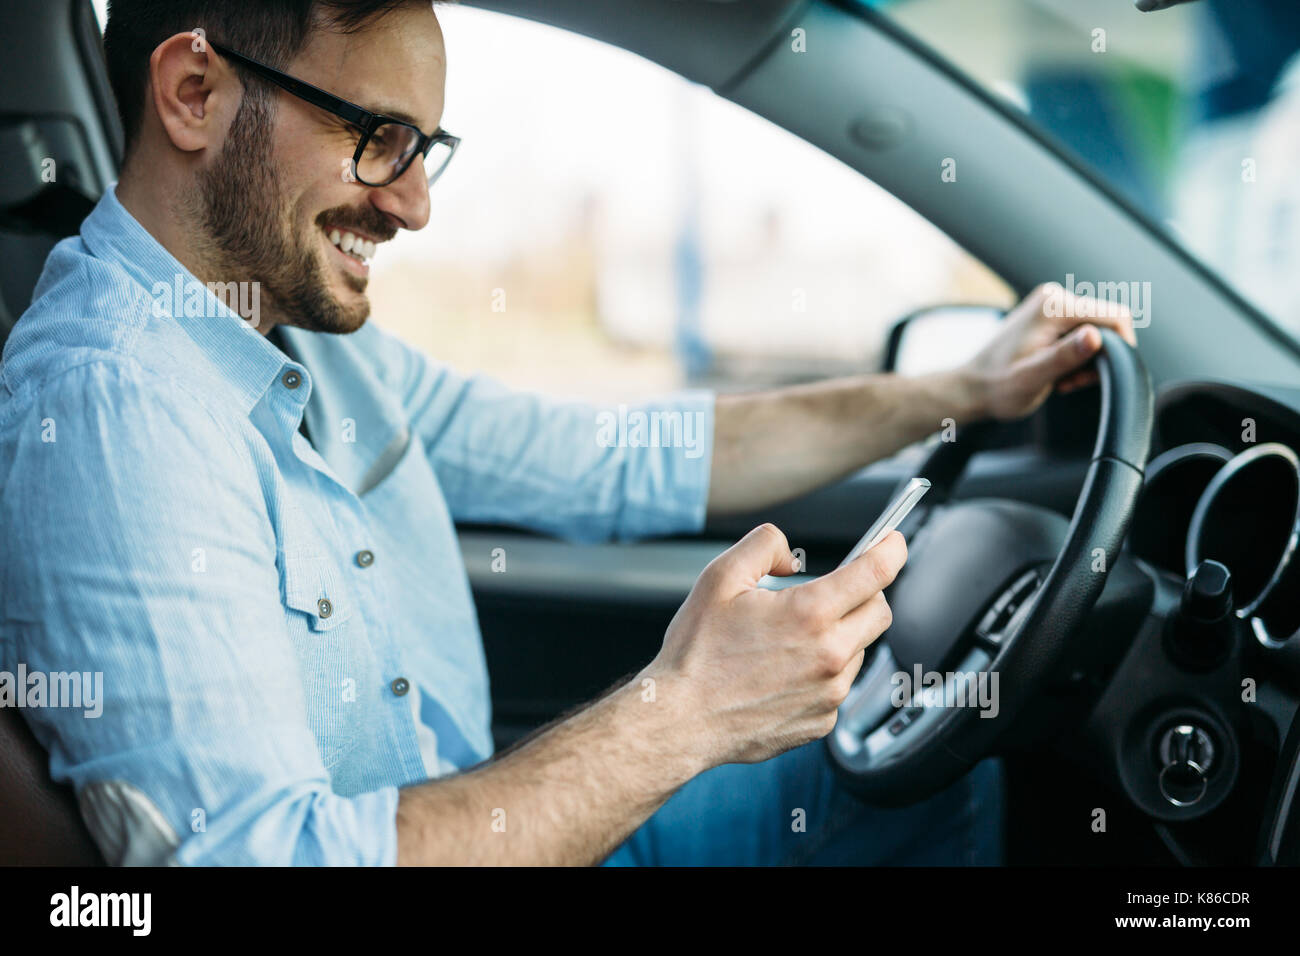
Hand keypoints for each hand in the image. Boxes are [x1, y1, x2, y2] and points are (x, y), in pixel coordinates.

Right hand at [648, 523, 905, 767]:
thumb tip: (792, 556)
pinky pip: (837, 686)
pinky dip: (821, 673)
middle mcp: (829, 656)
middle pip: (879, 612)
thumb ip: (763, 546)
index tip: (893, 541)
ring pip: (858, 650)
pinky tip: (782, 672)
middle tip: (831, 592)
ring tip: (788, 640)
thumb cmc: (696, 653)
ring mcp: (829, 693)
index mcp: (809, 614)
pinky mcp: (822, 721)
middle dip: (864, 594)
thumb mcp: (719, 578)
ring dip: (839, 636)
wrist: (681, 720)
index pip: (875, 573)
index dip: (891, 549)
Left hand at [962, 282, 1137, 420]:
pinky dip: (1077, 354)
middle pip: (1108, 323)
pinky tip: (1057, 370)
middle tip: (1071, 381)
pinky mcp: (1051, 314)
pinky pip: (1082, 331)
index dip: (1119, 348)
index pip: (1116, 317)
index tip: (1096, 376)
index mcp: (1054, 306)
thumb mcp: (1032, 378)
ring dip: (1088, 358)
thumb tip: (1095, 337)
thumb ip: (1064, 357)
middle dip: (1100, 356)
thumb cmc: (998, 387)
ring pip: (1098, 329)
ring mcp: (1052, 303)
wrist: (973, 387)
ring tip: (1062, 379)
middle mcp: (1055, 296)